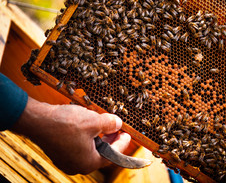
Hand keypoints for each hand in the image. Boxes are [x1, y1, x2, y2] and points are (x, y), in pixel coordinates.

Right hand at [12, 97, 130, 174]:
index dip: (122, 143)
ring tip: (104, 124)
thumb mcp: (94, 121)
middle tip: (117, 129)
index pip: (113, 155)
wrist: (37, 120)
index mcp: (89, 163)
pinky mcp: (59, 152)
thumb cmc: (65, 123)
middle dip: (111, 140)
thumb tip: (118, 124)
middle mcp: (77, 165)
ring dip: (99, 137)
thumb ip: (110, 124)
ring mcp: (67, 160)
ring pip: (90, 149)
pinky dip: (87, 137)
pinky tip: (88, 125)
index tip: (128, 134)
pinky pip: (79, 146)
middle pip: (101, 154)